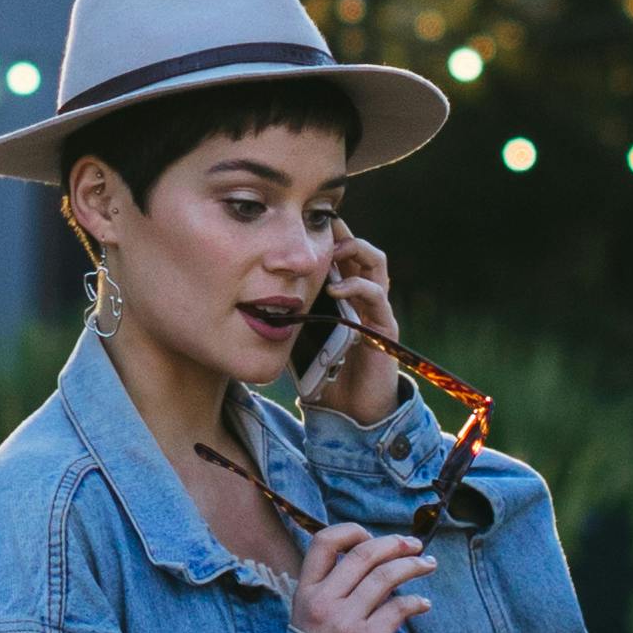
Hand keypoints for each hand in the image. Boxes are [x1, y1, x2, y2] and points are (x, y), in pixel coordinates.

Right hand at [290, 521, 433, 632]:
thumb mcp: (308, 617)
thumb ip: (330, 588)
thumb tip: (373, 557)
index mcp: (305, 592)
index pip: (324, 543)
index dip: (351, 531)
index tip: (370, 535)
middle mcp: (323, 602)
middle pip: (364, 555)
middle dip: (394, 544)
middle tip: (414, 545)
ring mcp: (345, 621)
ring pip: (386, 576)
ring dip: (413, 566)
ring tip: (427, 565)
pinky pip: (399, 608)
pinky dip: (417, 602)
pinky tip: (424, 604)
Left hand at [301, 232, 406, 424]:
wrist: (347, 410)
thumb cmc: (321, 372)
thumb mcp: (297, 332)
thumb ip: (285, 311)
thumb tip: (248, 292)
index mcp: (344, 292)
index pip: (341, 251)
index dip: (328, 232)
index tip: (303, 222)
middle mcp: (364, 295)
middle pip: (359, 248)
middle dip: (341, 233)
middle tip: (318, 228)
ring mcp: (376, 309)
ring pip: (375, 263)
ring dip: (354, 250)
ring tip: (332, 251)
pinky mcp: (384, 328)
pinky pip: (376, 297)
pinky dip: (357, 286)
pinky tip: (336, 288)